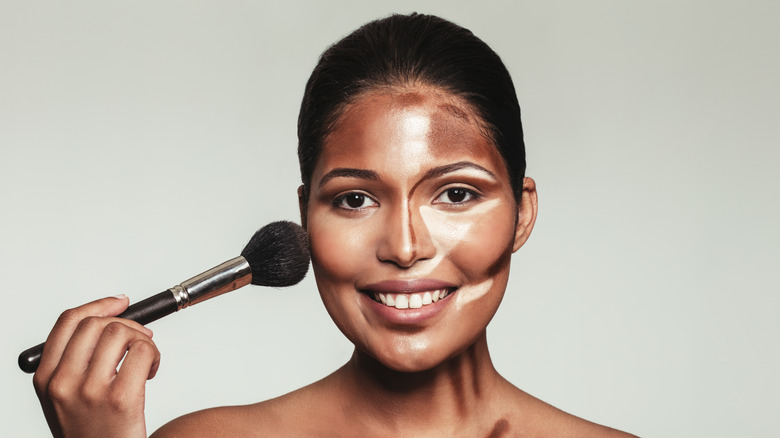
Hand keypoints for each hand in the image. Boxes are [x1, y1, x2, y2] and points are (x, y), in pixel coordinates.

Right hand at [33, 295, 160, 437]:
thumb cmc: (93, 431)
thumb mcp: (66, 396)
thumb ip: (75, 362)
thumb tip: (109, 322)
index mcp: (46, 378)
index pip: (68, 322)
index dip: (99, 305)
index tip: (119, 302)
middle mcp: (64, 382)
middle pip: (96, 323)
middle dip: (126, 323)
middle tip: (140, 338)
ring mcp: (90, 391)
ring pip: (121, 333)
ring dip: (143, 340)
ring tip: (146, 359)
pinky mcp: (120, 398)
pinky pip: (143, 352)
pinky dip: (155, 355)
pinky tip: (152, 372)